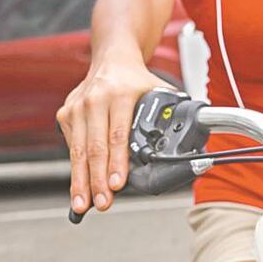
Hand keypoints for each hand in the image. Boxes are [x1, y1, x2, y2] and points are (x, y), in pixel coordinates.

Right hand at [56, 54, 172, 216]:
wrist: (112, 58)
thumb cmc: (136, 79)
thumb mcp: (158, 90)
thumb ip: (172, 111)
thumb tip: (196, 132)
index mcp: (121, 94)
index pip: (119, 134)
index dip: (118, 162)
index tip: (118, 183)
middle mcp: (96, 100)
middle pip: (96, 148)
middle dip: (98, 180)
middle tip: (103, 202)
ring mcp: (78, 107)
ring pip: (79, 151)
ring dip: (81, 181)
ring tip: (84, 204)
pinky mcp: (66, 114)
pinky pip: (72, 147)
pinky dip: (76, 169)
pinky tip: (79, 187)